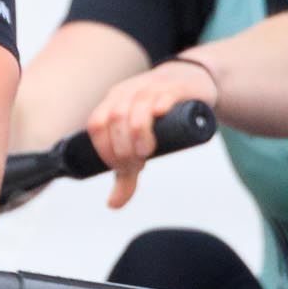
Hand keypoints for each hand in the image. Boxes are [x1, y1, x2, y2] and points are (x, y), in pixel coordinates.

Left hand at [86, 57, 219, 208]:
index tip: (122, 168)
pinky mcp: (177, 87)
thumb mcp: (139, 142)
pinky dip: (159, 105)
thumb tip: (112, 205)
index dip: (104, 149)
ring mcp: (151, 87)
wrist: (191, 84)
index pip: (96, 124)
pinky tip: (161, 116)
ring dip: (138, 132)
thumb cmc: (158, 118)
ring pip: (136, 106)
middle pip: (115, 117)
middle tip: (137, 164)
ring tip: (146, 152)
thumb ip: (126, 173)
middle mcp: (127, 92)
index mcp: (112, 102)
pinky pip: (164, 92)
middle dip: (122, 146)